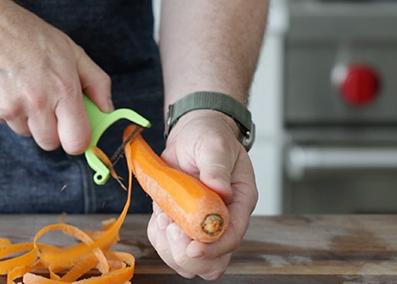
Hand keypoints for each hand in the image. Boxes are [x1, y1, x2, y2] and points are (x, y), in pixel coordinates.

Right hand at [0, 0, 112, 153]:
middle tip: (48, 103)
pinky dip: (8, 111)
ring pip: (27, 134)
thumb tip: (107, 109)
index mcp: (62, 87)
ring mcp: (9, 107)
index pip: (76, 141)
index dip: (78, 139)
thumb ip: (96, 82)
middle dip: (52, 129)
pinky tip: (6, 86)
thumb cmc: (29, 34)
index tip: (75, 129)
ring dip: (29, 119)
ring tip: (23, 87)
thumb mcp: (71, 50)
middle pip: (50, 144)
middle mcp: (36, 101)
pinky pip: (6, 123)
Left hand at [147, 110, 257, 279]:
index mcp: (239, 201)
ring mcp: (200, 224)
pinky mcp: (180, 223)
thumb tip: (220, 188)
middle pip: (212, 262)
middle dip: (187, 253)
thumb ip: (216, 166)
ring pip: (187, 260)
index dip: (214, 247)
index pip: (233, 236)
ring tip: (164, 216)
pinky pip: (167, 246)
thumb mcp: (214, 145)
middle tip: (172, 226)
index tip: (192, 247)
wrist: (191, 134)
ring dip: (169, 246)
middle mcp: (222, 218)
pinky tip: (159, 214)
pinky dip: (157, 235)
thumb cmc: (209, 137)